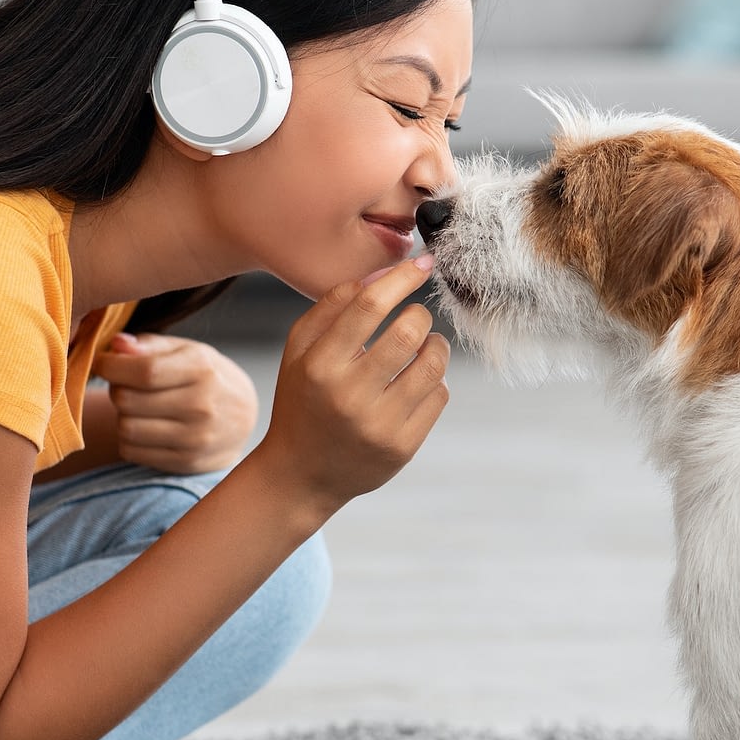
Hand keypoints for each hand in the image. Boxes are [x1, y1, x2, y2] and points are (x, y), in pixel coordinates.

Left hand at [92, 333, 259, 474]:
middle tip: (127, 385)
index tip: (103, 363)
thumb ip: (149, 345)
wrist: (243, 418)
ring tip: (138, 407)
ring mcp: (195, 438)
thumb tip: (116, 345)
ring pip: (126, 428)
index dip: (111, 366)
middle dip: (117, 389)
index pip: (143, 370)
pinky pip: (131, 451)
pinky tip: (146, 427)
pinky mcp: (185, 463)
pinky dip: (129, 439)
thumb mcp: (186, 350)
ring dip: (123, 416)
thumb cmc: (207, 376)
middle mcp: (202, 405)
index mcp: (202, 369)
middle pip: (128, 400)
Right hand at [252, 256, 448, 516]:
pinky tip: (416, 383)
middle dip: (420, 314)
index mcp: (320, 365)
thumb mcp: (300, 350)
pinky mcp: (402, 447)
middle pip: (408, 332)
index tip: (422, 264)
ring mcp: (378, 425)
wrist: (301, 474)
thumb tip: (385, 274)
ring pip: (433, 365)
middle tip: (416, 317)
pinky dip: (435, 381)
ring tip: (424, 346)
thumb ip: (335, 305)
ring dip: (436, 346)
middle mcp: (349, 395)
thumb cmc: (304, 399)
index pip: (369, 306)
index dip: (402, 278)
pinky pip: (439, 396)